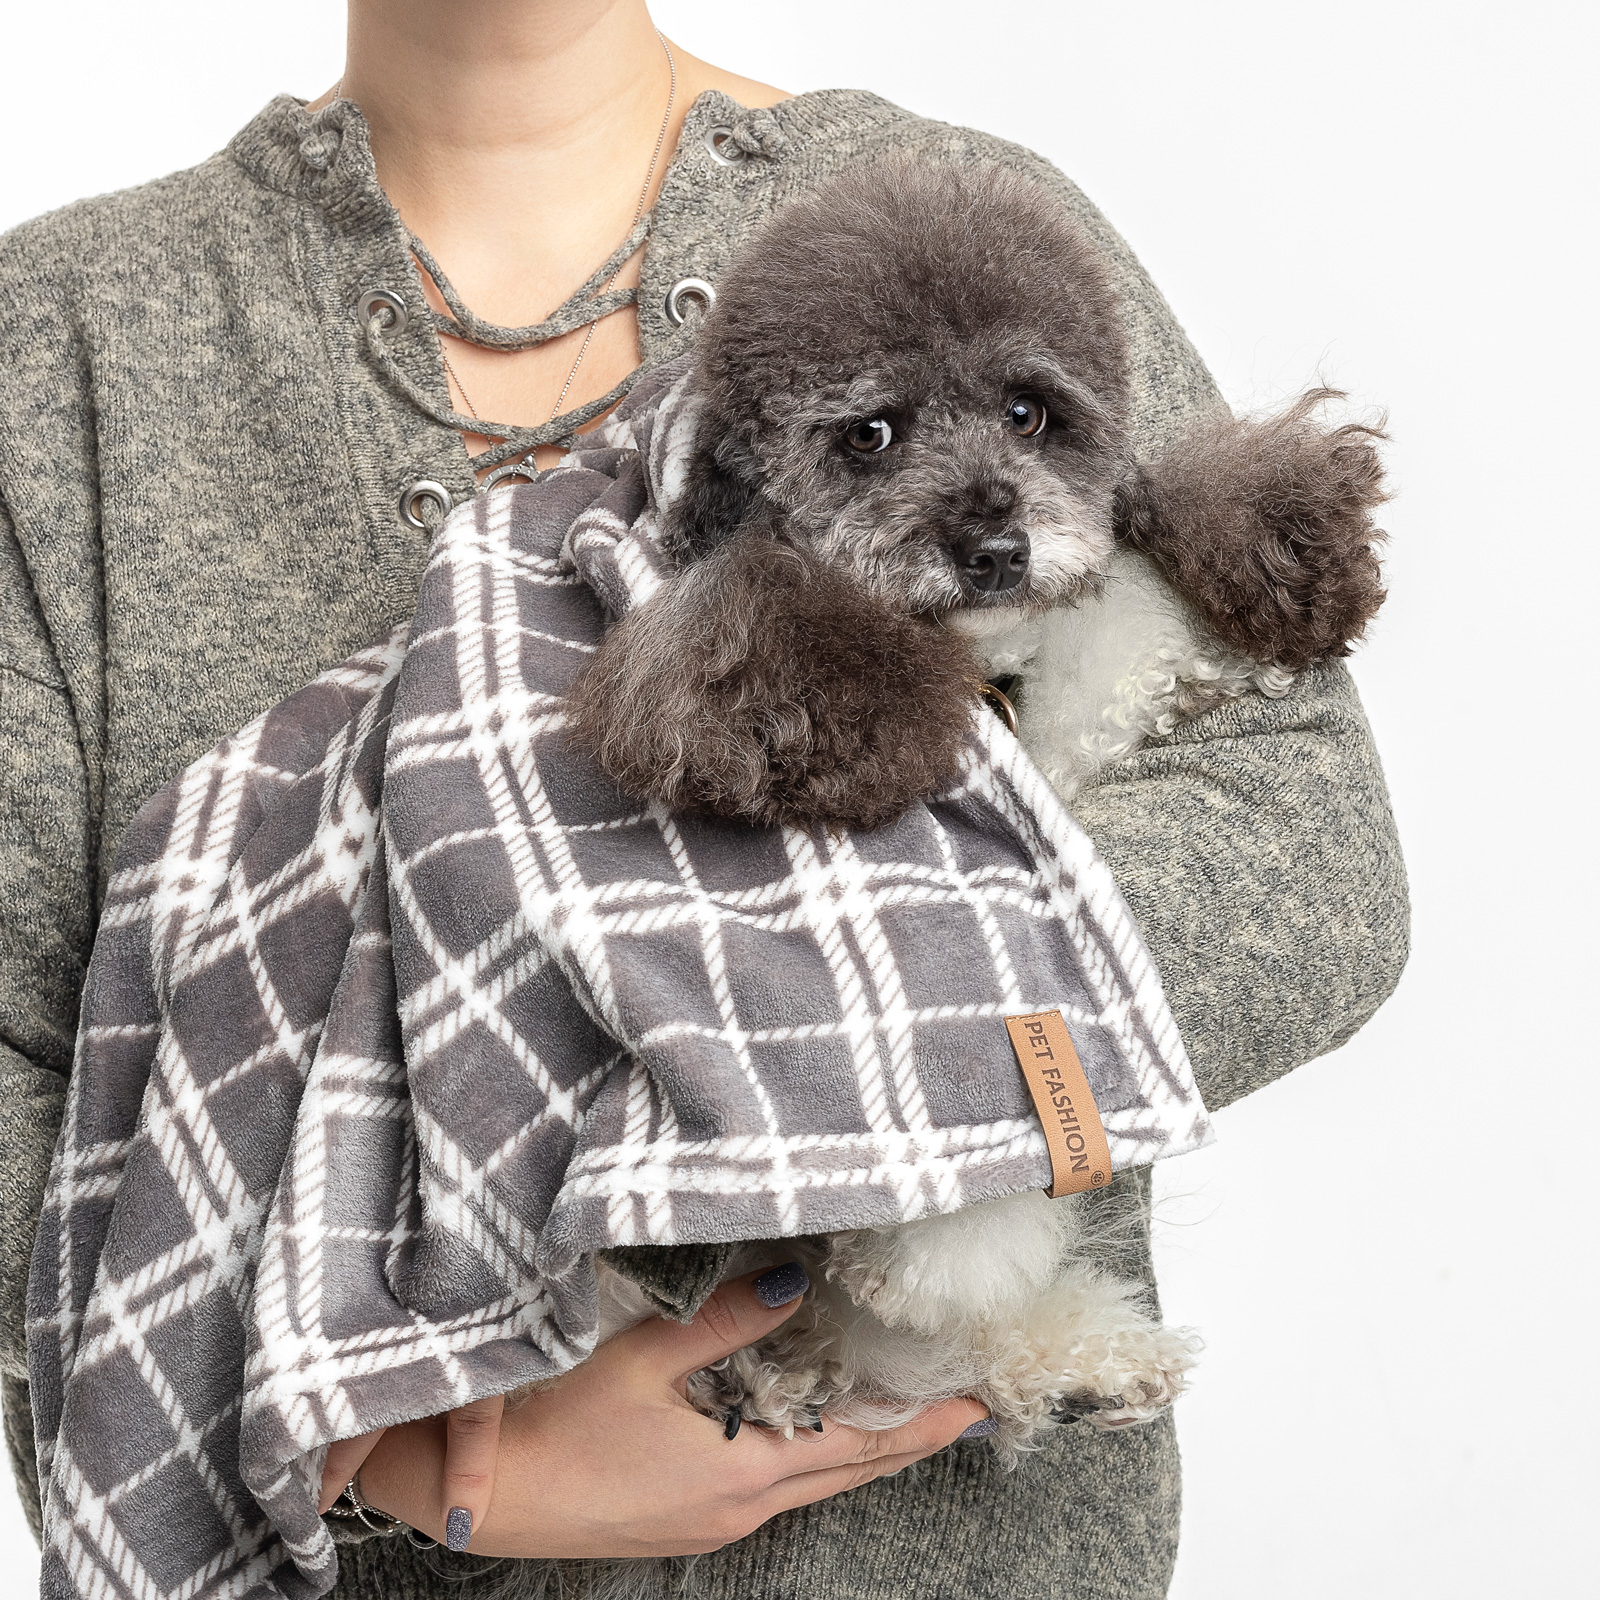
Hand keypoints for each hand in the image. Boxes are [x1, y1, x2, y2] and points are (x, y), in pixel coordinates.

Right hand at [352, 1263, 987, 1556]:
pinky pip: (775, 1485)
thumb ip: (723, 1322)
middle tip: (962, 1409)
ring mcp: (715, 1519)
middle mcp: (743, 1504)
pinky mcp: (689, 1518)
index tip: (974, 1405)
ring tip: (903, 1417)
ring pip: (813, 1480)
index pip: (859, 1445)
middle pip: (847, 1470)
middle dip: (909, 1439)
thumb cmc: (560, 1427)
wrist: (492, 1498)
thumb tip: (795, 1283)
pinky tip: (809, 1433)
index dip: (920, 1424)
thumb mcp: (643, 1360)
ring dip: (861, 1450)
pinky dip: (811, 1456)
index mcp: (744, 1469)